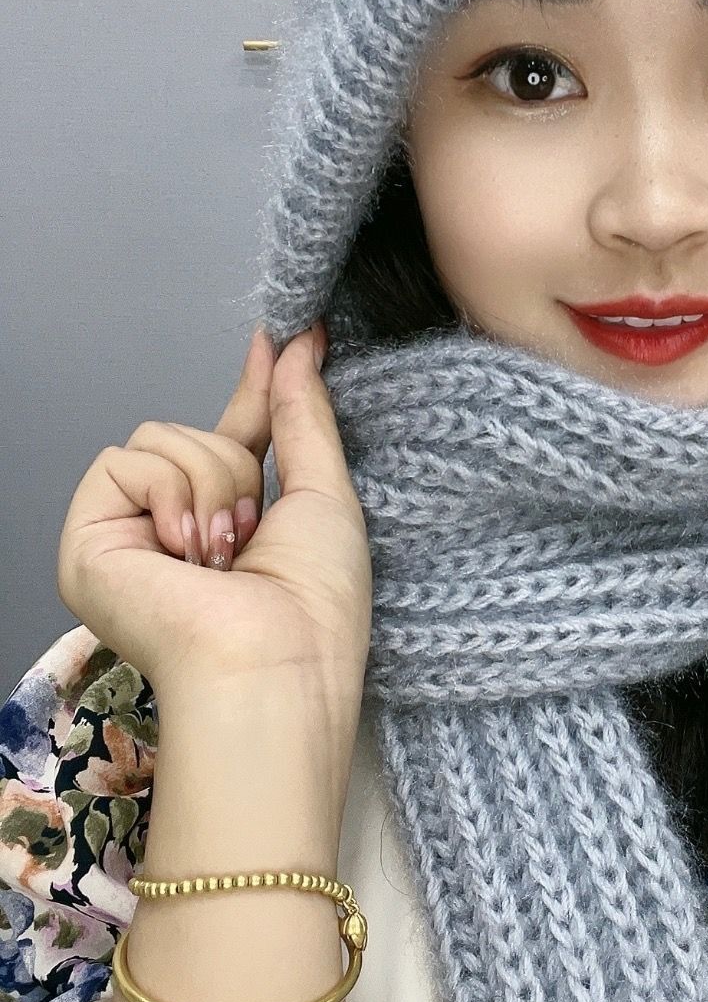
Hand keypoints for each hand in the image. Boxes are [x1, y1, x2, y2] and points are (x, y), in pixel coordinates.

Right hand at [57, 322, 372, 782]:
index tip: (282, 337)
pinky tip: (183, 553)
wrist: (272, 664)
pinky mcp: (88, 538)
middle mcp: (178, 531)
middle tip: (250, 535)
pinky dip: (169, 496)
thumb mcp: (326, 494)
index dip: (256, 393)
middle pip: (195, 433)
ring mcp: (131, 535)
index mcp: (235, 527)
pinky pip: (125, 461)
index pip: (235, 439)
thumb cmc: (314, 602)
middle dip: (236, 468)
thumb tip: (300, 347)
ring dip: (210, 488)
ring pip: (162, 440)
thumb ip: (305, 417)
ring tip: (221, 556)